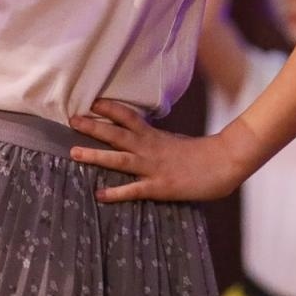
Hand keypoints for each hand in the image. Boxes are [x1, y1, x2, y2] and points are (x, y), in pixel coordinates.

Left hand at [68, 100, 249, 202]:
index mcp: (154, 135)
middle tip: (71, 120)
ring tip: (73, 153)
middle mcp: (149, 148)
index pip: (127, 116)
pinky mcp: (160, 186)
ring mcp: (153, 167)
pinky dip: (116, 192)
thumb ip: (156, 139)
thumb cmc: (202, 153)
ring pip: (118, 159)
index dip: (108, 108)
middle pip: (116, 134)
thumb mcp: (174, 141)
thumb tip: (141, 136)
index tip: (90, 101)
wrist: (225, 162)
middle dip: (92, 127)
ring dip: (95, 156)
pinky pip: (134, 189)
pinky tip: (99, 194)